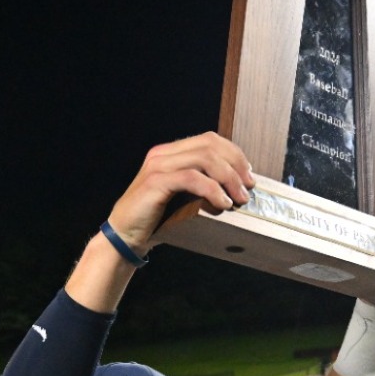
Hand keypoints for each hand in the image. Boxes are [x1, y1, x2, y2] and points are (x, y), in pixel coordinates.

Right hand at [106, 132, 254, 252]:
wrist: (125, 235)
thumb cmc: (156, 219)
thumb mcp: (182, 196)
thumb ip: (201, 184)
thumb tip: (237, 187)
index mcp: (170, 153)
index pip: (209, 139)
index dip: (234, 153)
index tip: (248, 175)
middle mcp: (163, 154)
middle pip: (210, 145)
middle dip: (235, 165)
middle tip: (248, 187)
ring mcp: (158, 166)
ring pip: (204, 158)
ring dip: (228, 178)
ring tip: (239, 198)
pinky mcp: (155, 182)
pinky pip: (192, 179)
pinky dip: (213, 190)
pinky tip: (223, 203)